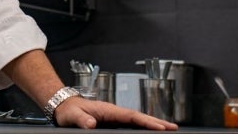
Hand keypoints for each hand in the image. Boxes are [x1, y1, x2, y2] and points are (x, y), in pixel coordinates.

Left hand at [54, 97, 178, 129]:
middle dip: (156, 122)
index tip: (160, 126)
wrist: (64, 106)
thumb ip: (81, 120)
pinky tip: (148, 131)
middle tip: (173, 127)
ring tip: (167, 129)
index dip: (146, 121)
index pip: (131, 116)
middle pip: (138, 117)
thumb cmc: (68, 110)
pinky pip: (130, 124)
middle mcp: (113, 112)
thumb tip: (92, 125)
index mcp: (108, 110)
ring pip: (136, 121)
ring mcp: (114, 117)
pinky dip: (141, 127)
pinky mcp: (111, 122)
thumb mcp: (72, 116)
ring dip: (151, 124)